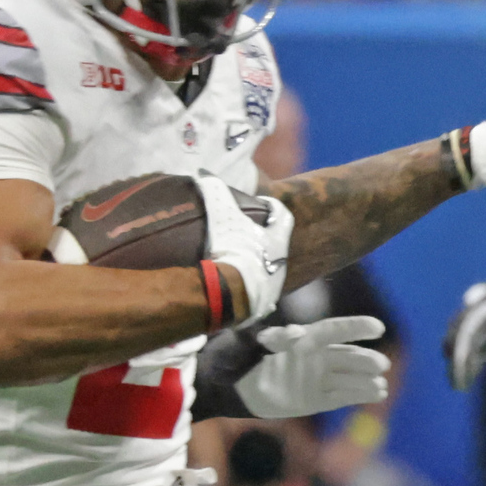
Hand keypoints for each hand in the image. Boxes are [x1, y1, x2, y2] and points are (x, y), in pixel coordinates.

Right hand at [200, 174, 289, 322]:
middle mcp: (280, 267)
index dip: (273, 206)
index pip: (283, 216)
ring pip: (265, 275)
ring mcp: (271, 291)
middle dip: (261, 240)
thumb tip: (202, 175)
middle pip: (275, 247)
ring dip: (252, 268)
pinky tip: (227, 290)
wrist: (228, 297)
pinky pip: (251, 299)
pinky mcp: (257, 310)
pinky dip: (242, 293)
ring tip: (231, 263)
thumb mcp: (221, 216)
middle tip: (242, 234)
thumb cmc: (231, 251)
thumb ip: (214, 192)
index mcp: (277, 241)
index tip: (260, 203)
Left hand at [235, 315, 389, 418]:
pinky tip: (378, 393)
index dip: (356, 327)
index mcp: (306, 339)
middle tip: (381, 364)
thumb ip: (276, 337)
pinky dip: (359, 395)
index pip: (335, 330)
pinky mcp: (315, 400)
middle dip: (365, 360)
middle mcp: (316, 357)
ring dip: (366, 381)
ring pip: (348, 378)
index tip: (377, 327)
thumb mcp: (255, 343)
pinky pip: (342, 396)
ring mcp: (317, 379)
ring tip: (380, 385)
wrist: (232, 386)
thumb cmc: (243, 357)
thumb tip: (297, 332)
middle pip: (347, 356)